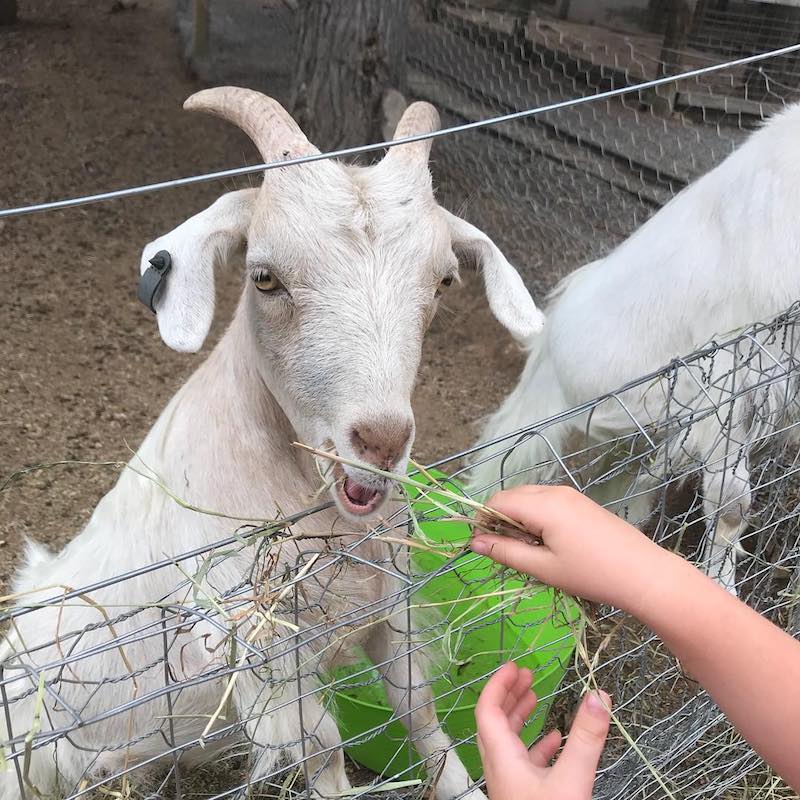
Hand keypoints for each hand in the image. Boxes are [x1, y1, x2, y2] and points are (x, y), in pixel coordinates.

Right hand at [470, 485, 672, 611]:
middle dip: (500, 519)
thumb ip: (505, 552)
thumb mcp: (543, 568)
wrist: (644, 574)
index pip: (498, 501)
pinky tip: (548, 543)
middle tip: (508, 552)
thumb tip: (474, 542)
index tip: (484, 547)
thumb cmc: (591, 574)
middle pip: (512, 496)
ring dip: (518, 519)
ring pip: (528, 498)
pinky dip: (535, 517)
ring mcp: (570, 494)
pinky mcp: (580, 502)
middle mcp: (554, 491)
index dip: (484, 521)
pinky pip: (546, 501)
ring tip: (530, 551)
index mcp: (543, 505)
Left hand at [475, 661, 610, 799]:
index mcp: (501, 757)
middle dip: (510, 694)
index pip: (487, 710)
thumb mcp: (573, 779)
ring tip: (536, 696)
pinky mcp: (522, 795)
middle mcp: (499, 767)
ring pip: (507, 740)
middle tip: (527, 674)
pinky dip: (535, 744)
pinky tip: (554, 739)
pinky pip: (522, 761)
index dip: (498, 684)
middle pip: (495, 721)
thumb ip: (585, 738)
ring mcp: (509, 782)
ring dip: (520, 716)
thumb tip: (599, 695)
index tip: (514, 666)